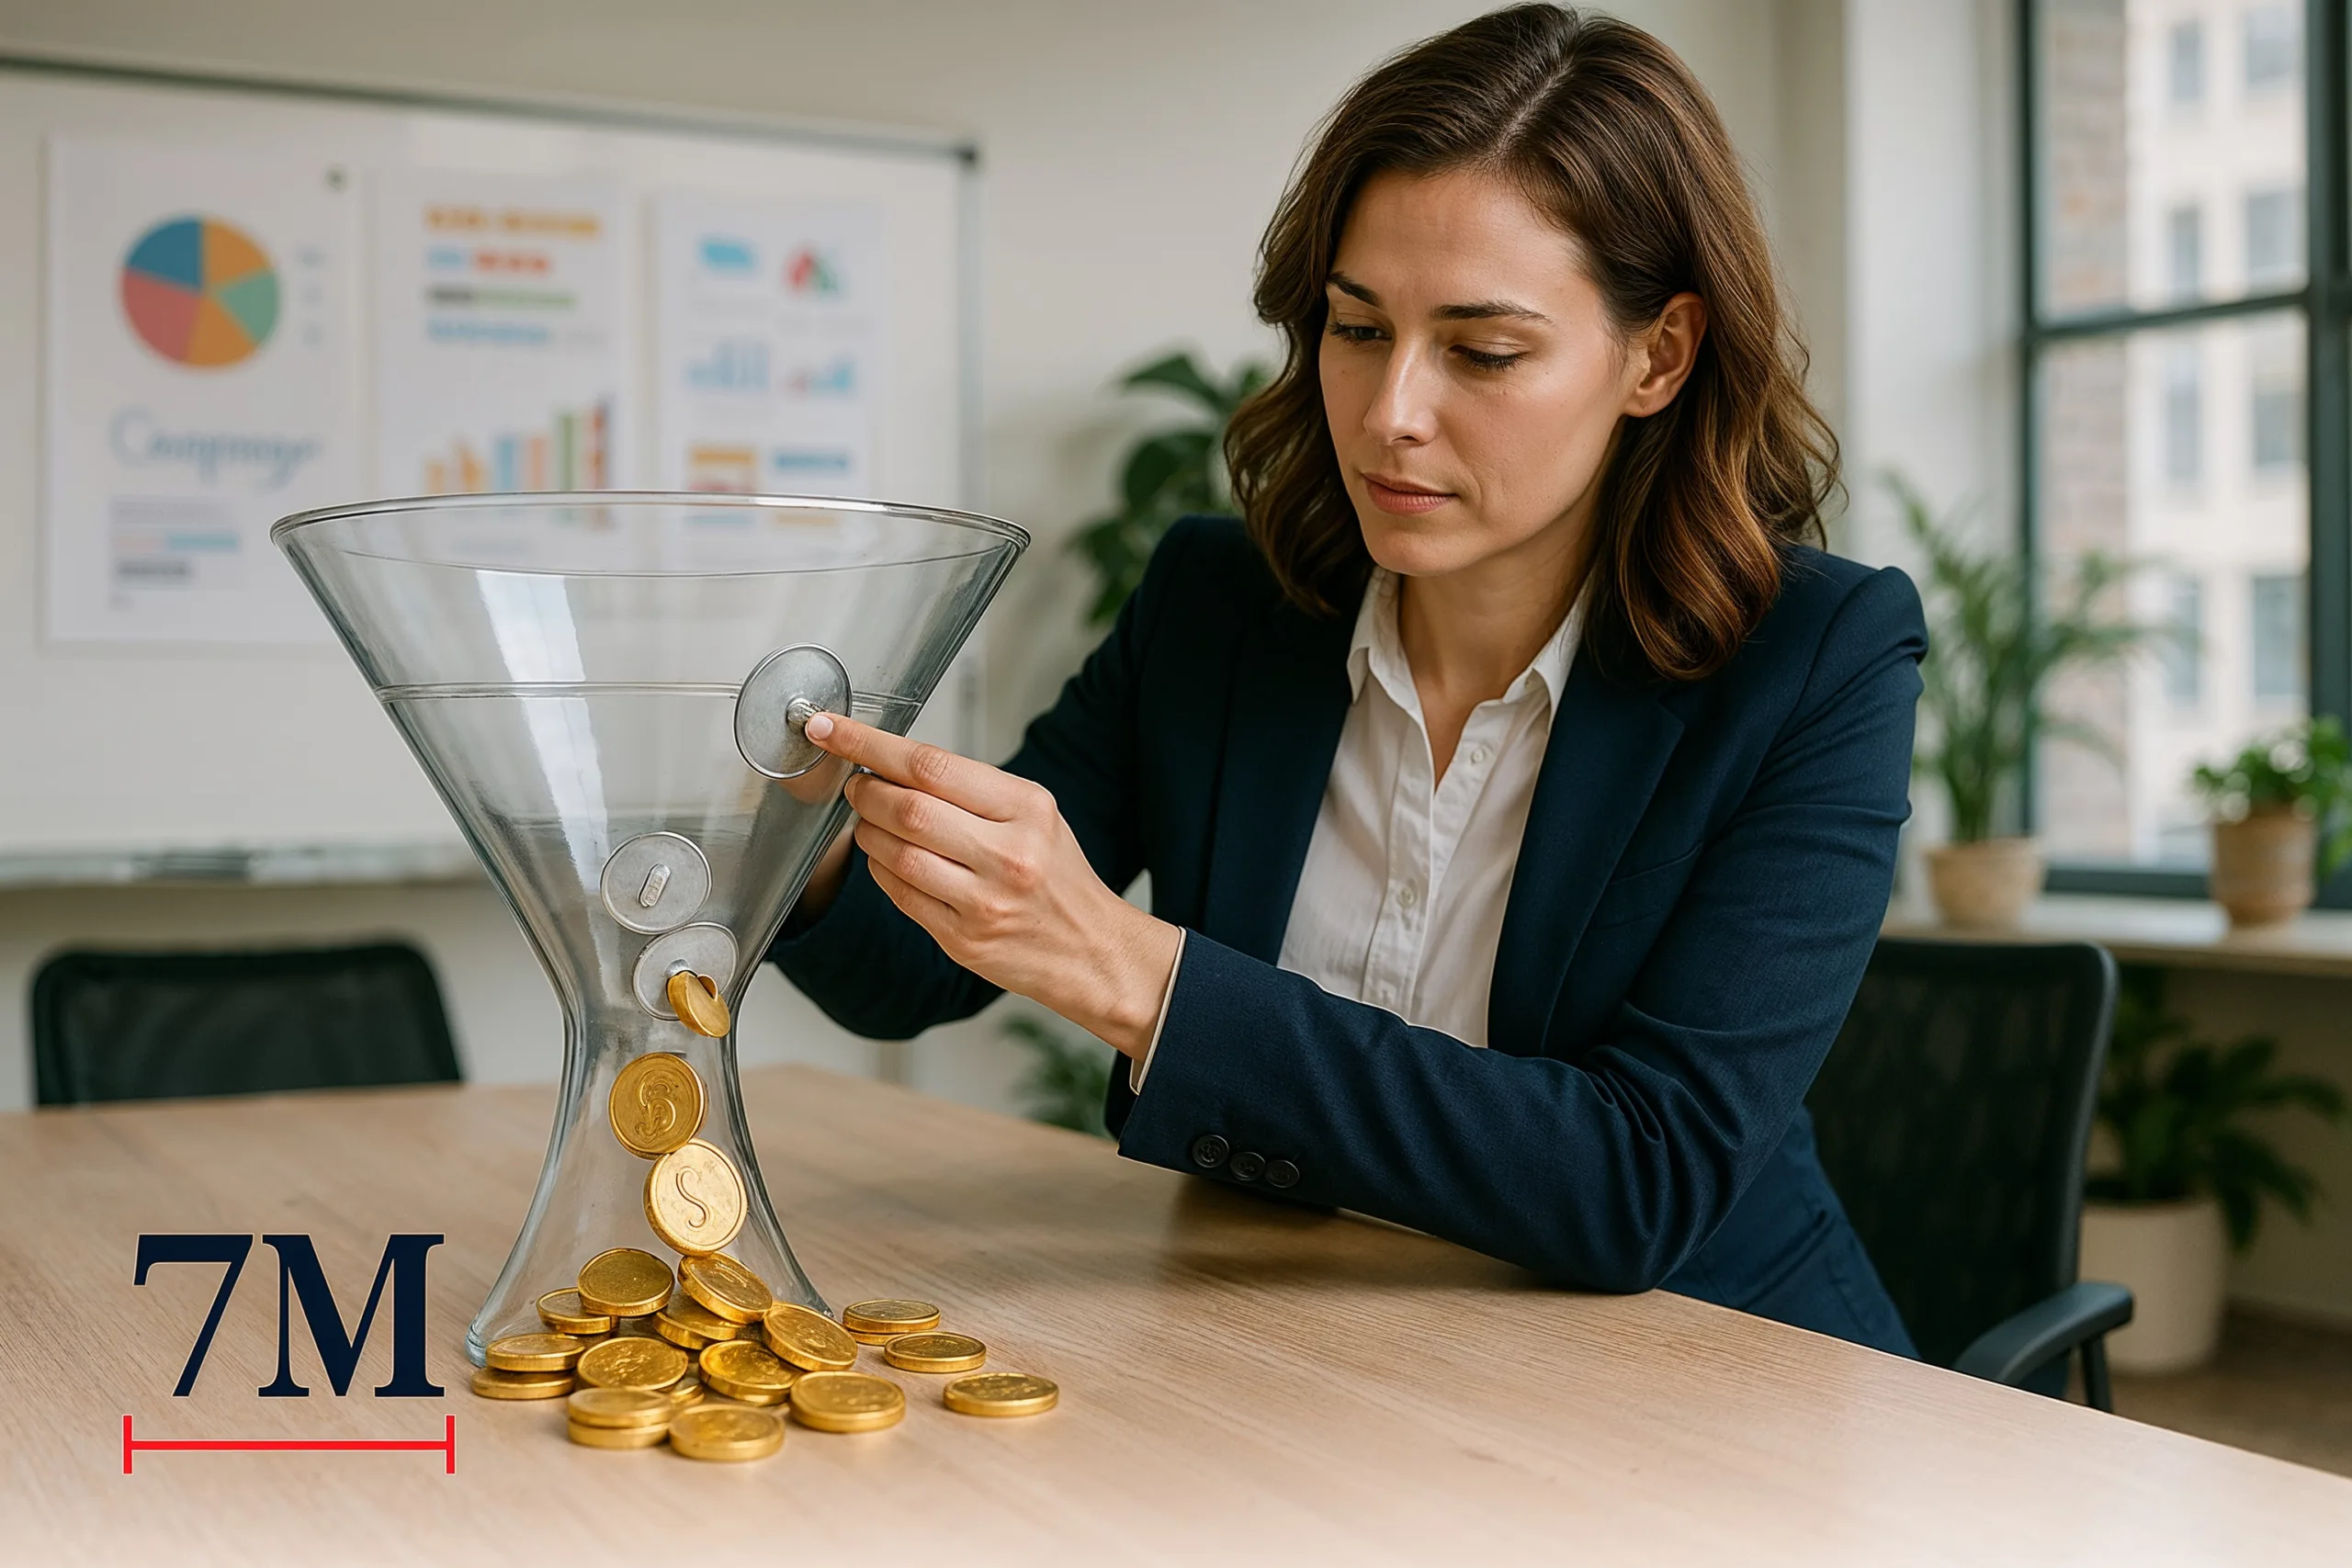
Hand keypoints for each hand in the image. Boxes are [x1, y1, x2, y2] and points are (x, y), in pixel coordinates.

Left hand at [796, 712, 1180, 1057]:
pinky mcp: (963, 939)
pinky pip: (899, 894)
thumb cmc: (1056, 876)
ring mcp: (985, 901)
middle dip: (865, 790)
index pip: (932, 765)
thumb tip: (892, 764)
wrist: (1091, 950)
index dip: (869, 744)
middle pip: (907, 808)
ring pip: (895, 853)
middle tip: (855, 784)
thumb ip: (971, 790)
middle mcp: (1009, 853)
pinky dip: (880, 869)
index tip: (830, 729)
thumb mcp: (1035, 815)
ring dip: (867, 832)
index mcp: (1027, 808)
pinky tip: (887, 859)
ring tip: (871, 823)